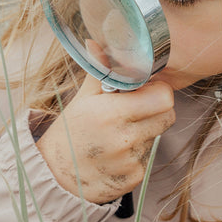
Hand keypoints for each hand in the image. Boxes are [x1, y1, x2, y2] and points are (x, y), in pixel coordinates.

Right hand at [35, 72, 174, 203]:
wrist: (53, 174)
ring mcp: (130, 162)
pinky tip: (115, 155)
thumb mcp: (82, 98)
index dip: (159, 92)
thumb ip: (100, 70)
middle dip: (157, 111)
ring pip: (156, 138)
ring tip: (117, 135)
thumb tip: (98, 42)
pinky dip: (135, 156)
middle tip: (136, 112)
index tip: (147, 91)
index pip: (164, 98)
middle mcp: (124, 139)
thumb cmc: (70, 131)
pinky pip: (146, 159)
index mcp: (112, 113)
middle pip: (168, 117)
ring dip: (144, 134)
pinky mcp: (133, 179)